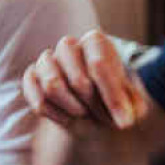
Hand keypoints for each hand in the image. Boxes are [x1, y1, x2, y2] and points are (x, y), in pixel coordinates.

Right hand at [22, 31, 147, 130]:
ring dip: (73, 109)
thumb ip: (132, 105)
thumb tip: (124, 119)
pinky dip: (54, 115)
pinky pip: (37, 99)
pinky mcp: (32, 78)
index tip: (125, 122)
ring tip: (85, 114)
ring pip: (52, 86)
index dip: (112, 97)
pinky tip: (68, 119)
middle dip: (94, 106)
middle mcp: (68, 45)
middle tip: (104, 118)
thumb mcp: (132, 101)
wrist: (94, 108)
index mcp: (95, 41)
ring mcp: (47, 61)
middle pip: (77, 80)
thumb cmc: (114, 99)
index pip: (99, 65)